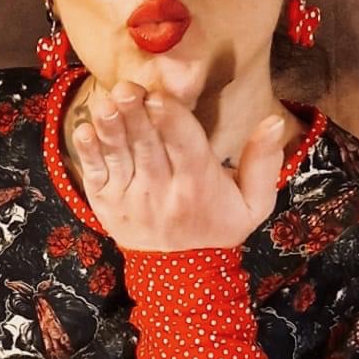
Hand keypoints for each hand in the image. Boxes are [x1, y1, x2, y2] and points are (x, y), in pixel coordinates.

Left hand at [69, 77, 288, 250]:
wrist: (181, 270)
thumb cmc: (218, 223)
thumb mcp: (253, 203)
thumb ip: (263, 162)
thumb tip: (273, 121)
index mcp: (198, 186)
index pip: (185, 148)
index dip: (171, 121)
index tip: (159, 97)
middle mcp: (162, 192)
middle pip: (148, 147)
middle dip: (137, 115)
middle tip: (126, 88)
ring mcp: (130, 198)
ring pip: (120, 156)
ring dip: (111, 128)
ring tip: (105, 103)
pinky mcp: (106, 203)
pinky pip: (96, 174)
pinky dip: (89, 153)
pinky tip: (85, 131)